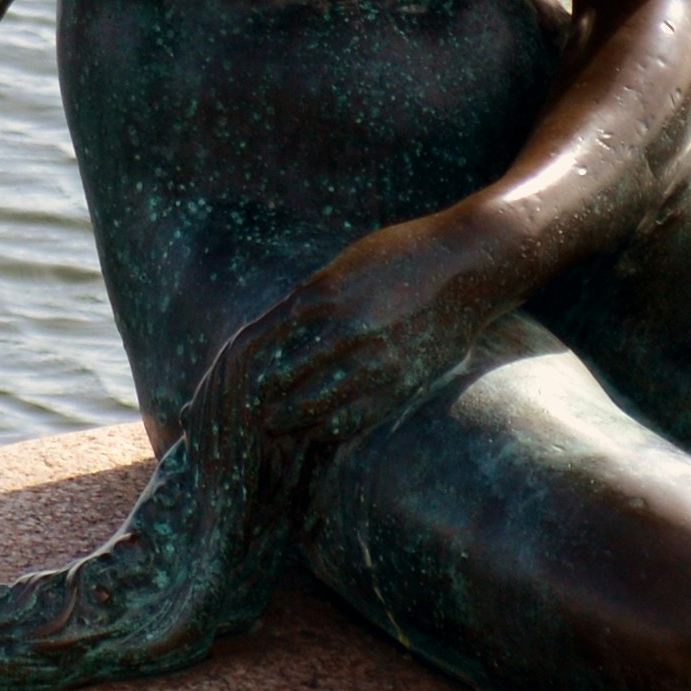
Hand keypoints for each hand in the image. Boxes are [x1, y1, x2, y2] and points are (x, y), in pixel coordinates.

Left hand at [187, 206, 516, 468]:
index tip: (221, 392)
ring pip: (311, 407)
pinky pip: (353, 418)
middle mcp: (341, 328)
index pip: (257, 345)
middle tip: (236, 425)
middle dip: (253, 406)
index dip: (234, 375)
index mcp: (319, 294)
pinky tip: (315, 433)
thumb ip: (311, 301)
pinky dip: (326, 429)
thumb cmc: (404, 256)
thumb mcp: (345, 267)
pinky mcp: (401, 380)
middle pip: (277, 382)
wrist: (469, 262)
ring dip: (287, 423)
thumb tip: (275, 335)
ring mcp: (372, 358)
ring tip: (271, 434)